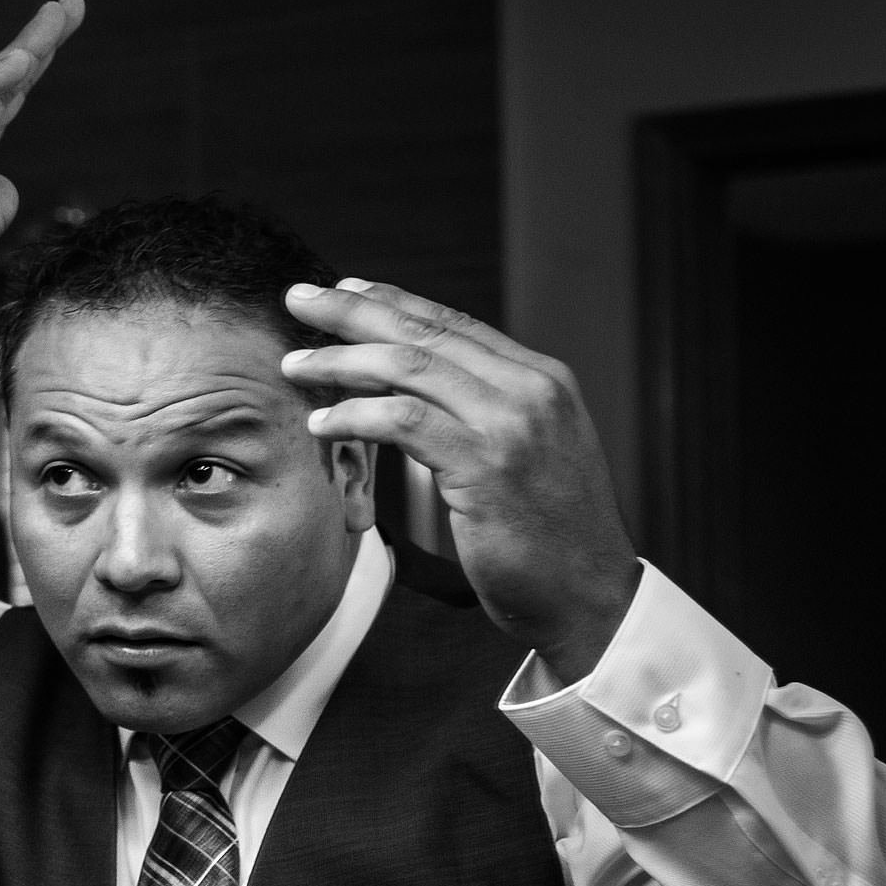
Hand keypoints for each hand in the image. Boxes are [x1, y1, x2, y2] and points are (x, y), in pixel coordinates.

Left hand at [281, 280, 639, 682]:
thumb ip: (488, 416)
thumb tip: (426, 396)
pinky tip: (321, 423)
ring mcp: (511, 424)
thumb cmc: (548, 538)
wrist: (591, 595)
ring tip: (294, 364)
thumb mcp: (529, 456)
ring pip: (409, 369)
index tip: (344, 290)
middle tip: (300, 297)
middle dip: (354, 312)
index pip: (455, 324)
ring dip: (341, 362)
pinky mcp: (487, 465)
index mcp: (542, 379)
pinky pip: (405, 423)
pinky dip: (356, 416)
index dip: (393, 302)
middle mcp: (531, 389)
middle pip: (425, 334)